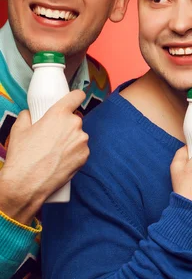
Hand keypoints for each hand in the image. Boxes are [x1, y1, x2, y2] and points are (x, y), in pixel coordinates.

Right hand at [0, 90, 87, 224]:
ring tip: (54, 152)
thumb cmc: (23, 155)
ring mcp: (82, 141)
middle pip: (74, 120)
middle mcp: (74, 125)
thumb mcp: (19, 129)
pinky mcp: (86, 155)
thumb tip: (31, 113)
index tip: (76, 98)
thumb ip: (27, 116)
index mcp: (59, 114)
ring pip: (78, 135)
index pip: (76, 96)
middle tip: (52, 138)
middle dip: (65, 126)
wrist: (27, 182)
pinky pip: (81, 149)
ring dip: (70, 140)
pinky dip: (74, 153)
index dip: (76, 96)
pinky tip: (61, 160)